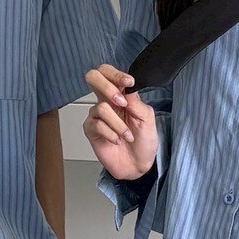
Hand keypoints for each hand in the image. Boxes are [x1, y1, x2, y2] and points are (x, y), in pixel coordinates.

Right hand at [82, 65, 157, 182]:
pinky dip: (110, 134)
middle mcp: (107, 102)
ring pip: (101, 108)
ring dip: (118, 124)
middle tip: (120, 102)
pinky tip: (117, 141)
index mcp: (121, 95)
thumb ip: (136, 102)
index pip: (109, 73)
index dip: (116, 74)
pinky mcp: (91, 130)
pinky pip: (96, 125)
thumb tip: (125, 88)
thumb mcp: (147, 118)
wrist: (138, 165)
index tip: (129, 83)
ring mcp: (97, 116)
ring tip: (127, 136)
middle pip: (93, 77)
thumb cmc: (144, 142)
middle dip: (106, 86)